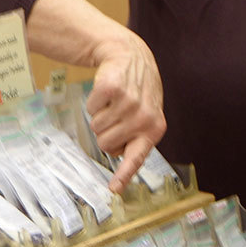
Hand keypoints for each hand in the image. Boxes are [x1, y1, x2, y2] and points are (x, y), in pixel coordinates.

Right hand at [86, 32, 165, 193]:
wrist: (132, 56)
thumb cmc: (138, 92)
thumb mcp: (146, 116)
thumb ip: (137, 138)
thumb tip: (120, 158)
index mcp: (154, 129)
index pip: (136, 158)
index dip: (124, 175)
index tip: (114, 190)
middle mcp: (144, 118)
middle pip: (105, 144)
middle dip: (106, 132)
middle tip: (117, 115)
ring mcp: (128, 103)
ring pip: (96, 128)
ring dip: (100, 116)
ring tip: (115, 102)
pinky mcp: (112, 89)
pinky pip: (91, 109)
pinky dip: (94, 102)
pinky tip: (107, 92)